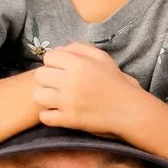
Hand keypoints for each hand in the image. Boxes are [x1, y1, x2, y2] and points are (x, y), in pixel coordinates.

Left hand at [29, 43, 153, 139]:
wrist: (128, 110)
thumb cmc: (115, 82)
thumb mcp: (102, 58)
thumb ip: (80, 48)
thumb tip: (59, 50)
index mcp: (80, 64)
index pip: (48, 57)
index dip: (54, 62)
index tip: (61, 69)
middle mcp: (71, 81)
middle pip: (40, 75)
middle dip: (47, 78)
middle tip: (58, 84)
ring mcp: (68, 102)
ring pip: (38, 95)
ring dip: (45, 96)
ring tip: (56, 98)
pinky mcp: (69, 120)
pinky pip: (44, 116)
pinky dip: (49, 115)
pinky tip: (58, 112)